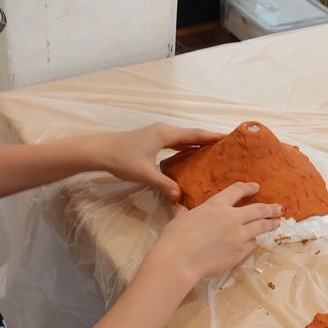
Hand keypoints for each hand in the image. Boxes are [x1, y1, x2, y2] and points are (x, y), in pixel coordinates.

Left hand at [88, 123, 223, 201]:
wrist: (99, 151)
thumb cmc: (121, 159)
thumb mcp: (145, 174)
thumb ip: (164, 185)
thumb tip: (180, 197)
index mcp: (165, 134)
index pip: (194, 134)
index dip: (212, 136)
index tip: (228, 137)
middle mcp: (163, 130)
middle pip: (191, 134)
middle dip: (208, 140)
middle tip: (225, 148)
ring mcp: (156, 134)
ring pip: (182, 138)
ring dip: (196, 144)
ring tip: (212, 153)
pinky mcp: (151, 140)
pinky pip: (174, 142)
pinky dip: (184, 148)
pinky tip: (189, 157)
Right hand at [150, 182, 282, 284]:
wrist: (179, 261)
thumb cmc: (175, 238)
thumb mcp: (179, 218)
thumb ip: (183, 211)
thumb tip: (176, 205)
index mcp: (216, 205)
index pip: (237, 191)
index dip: (248, 187)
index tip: (256, 187)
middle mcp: (232, 217)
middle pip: (258, 210)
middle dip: (271, 209)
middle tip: (278, 209)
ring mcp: (238, 236)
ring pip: (261, 227)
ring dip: (270, 224)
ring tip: (277, 223)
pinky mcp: (239, 253)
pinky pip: (252, 244)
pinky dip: (253, 241)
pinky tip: (254, 241)